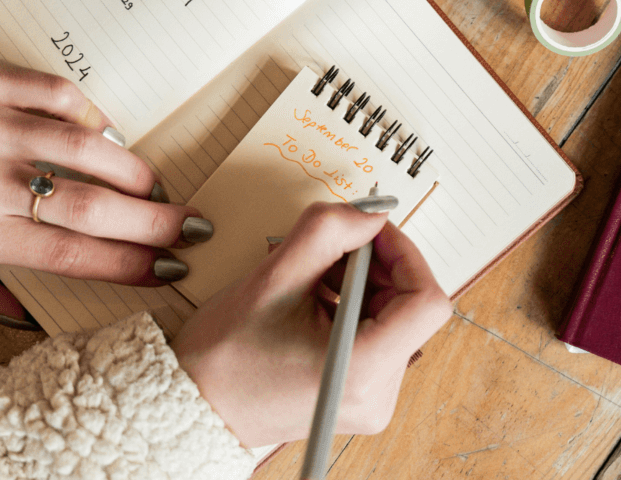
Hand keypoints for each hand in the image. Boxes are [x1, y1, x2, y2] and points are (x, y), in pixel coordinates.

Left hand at [0, 47, 209, 317]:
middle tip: (194, 231)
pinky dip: (92, 115)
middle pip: (91, 206)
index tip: (165, 271)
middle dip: (154, 223)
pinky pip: (59, 96)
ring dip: (135, 173)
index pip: (65, 252)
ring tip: (163, 191)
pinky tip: (110, 132)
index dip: (124, 264)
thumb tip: (17, 314)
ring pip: (87, 149)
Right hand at [172, 201, 451, 446]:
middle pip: (410, 306)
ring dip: (362, 284)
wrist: (195, 407)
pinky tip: (316, 302)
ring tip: (314, 280)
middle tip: (333, 251)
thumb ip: (328, 232)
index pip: (425, 302)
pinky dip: (355, 307)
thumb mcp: (274, 278)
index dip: (405, 256)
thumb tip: (370, 213)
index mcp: (361, 369)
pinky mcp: (361, 395)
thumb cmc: (224, 359)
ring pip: (395, 317)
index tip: (373, 234)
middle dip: (376, 267)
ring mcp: (372, 399)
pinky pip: (379, 335)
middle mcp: (377, 394)